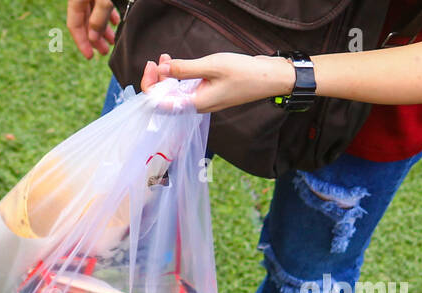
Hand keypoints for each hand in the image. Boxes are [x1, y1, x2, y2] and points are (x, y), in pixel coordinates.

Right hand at [66, 0, 120, 58]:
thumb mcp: (104, 1)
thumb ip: (98, 17)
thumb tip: (93, 38)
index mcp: (76, 0)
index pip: (74, 25)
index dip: (81, 43)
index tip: (90, 56)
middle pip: (85, 22)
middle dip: (95, 39)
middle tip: (105, 51)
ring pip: (94, 15)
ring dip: (103, 29)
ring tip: (112, 40)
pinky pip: (102, 6)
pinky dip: (108, 16)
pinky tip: (115, 23)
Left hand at [141, 52, 294, 111]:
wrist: (270, 78)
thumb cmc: (245, 73)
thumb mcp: (212, 66)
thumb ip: (185, 69)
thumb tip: (161, 70)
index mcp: (194, 104)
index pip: (160, 104)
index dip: (151, 86)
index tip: (152, 66)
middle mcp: (195, 105)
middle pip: (165, 99)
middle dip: (156, 80)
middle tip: (157, 60)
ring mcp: (201, 100)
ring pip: (174, 93)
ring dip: (166, 76)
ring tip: (165, 57)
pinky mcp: (207, 93)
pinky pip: (185, 88)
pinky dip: (178, 76)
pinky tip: (175, 63)